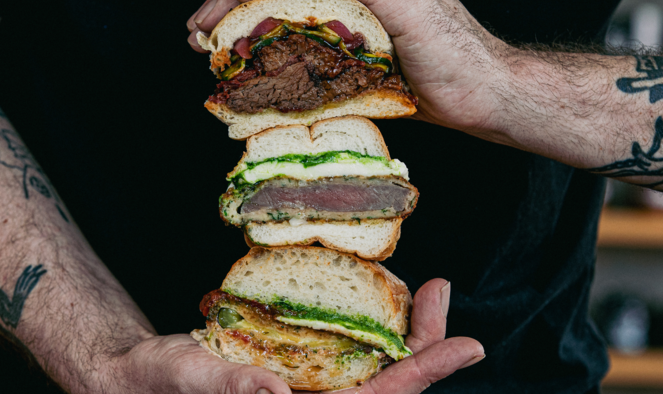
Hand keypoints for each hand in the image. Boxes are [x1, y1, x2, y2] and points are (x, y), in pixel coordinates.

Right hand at [97, 278, 482, 393]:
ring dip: (406, 333)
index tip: (469, 345)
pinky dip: (371, 328)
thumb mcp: (194, 381)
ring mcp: (307, 393)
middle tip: (442, 291)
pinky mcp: (296, 372)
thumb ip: (238, 392)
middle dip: (427, 344)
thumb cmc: (162, 387)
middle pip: (389, 385)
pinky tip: (377, 300)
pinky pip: (347, 355)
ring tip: (427, 291)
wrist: (140, 383)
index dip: (426, 373)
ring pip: (374, 370)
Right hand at [186, 0, 509, 136]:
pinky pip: (304, 47)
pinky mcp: (354, 52)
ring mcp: (350, 22)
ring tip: (211, 52)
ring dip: (245, 32)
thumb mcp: (410, 7)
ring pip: (285, 18)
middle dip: (231, 8)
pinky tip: (253, 71)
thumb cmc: (455, 53)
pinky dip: (273, 56)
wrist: (483, 95)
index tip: (208, 17)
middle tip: (198, 36)